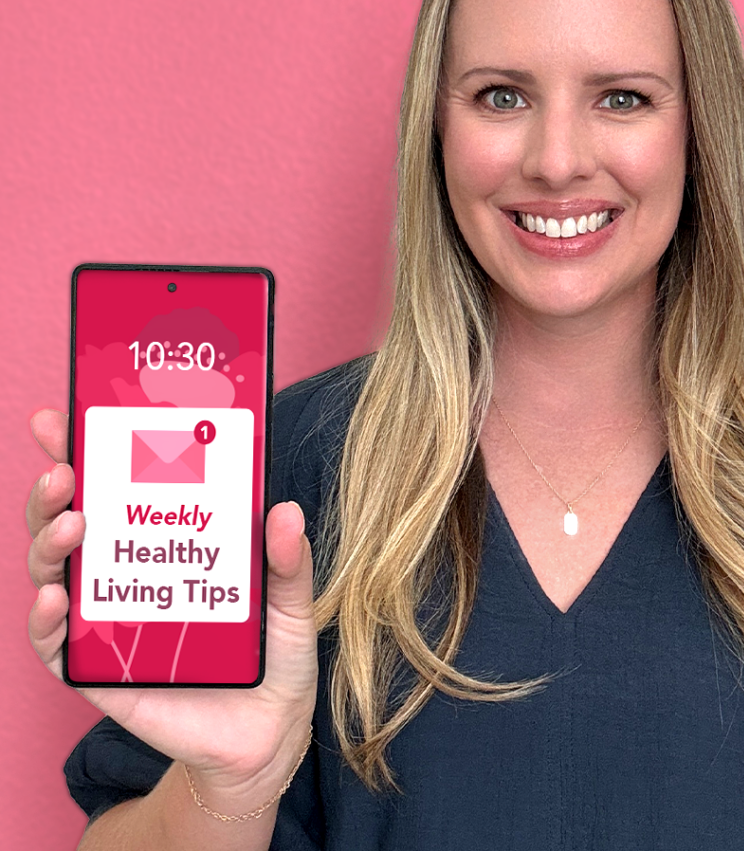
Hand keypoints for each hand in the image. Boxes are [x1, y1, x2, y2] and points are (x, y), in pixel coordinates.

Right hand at [26, 409, 317, 803]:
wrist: (266, 733)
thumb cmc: (274, 656)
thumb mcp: (290, 602)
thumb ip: (288, 562)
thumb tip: (284, 510)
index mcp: (168, 543)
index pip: (118, 487)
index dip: (86, 450)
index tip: (67, 414)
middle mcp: (128, 574)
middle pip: (74, 519)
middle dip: (58, 485)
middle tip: (64, 466)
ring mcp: (107, 620)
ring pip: (54, 571)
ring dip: (50, 542)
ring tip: (73, 522)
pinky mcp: (98, 671)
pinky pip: (55, 645)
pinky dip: (48, 621)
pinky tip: (60, 598)